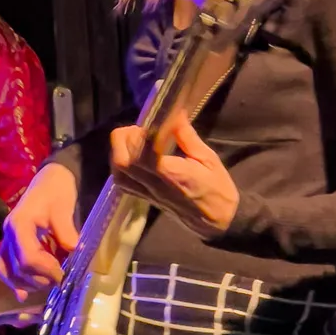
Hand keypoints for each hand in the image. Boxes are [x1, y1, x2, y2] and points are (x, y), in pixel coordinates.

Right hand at [0, 160, 77, 293]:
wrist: (51, 179)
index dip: (45, 271)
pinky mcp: (11, 244)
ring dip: (27, 282)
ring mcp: (7, 238)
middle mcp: (8, 233)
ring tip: (47, 283)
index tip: (63, 275)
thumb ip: (66, 230)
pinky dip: (13, 281)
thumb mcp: (63, 207)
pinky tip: (22, 295)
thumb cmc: (57, 190)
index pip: (27, 257)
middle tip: (59, 279)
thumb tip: (72, 250)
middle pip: (18, 268)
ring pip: (7, 270)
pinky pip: (5, 266)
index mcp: (20, 223)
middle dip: (39, 279)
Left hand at [110, 110, 238, 239]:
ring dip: (120, 150)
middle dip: (125, 138)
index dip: (144, 135)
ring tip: (135, 140)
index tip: (154, 122)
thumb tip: (174, 113)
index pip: (146, 154)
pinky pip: (122, 181)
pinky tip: (131, 155)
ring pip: (119, 171)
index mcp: (174, 175)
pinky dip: (120, 164)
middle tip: (141, 129)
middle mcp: (155, 185)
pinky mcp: (143, 197)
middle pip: (124, 161)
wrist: (215, 221)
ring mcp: (147, 193)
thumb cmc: (217, 188)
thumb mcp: (209, 159)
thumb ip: (187, 137)